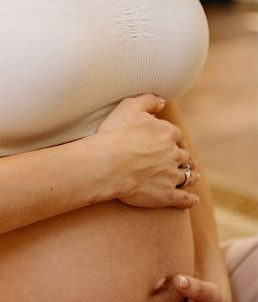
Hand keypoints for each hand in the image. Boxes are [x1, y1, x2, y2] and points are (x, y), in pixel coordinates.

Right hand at [95, 94, 200, 209]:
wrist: (109, 164)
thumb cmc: (115, 135)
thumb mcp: (129, 107)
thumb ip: (148, 101)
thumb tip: (163, 101)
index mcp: (168, 133)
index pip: (176, 136)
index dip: (174, 139)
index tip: (172, 142)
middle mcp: (175, 154)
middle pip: (185, 156)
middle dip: (184, 157)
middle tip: (184, 160)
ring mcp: (172, 176)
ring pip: (188, 176)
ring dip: (191, 175)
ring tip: (192, 177)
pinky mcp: (166, 195)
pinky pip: (184, 199)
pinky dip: (190, 200)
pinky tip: (193, 201)